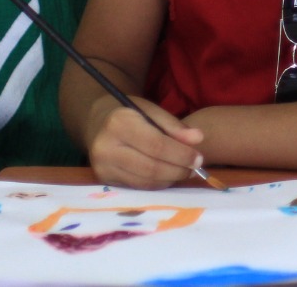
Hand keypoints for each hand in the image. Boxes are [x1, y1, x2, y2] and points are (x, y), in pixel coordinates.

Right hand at [85, 97, 204, 188]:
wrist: (97, 122)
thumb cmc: (130, 113)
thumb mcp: (152, 110)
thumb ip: (174, 125)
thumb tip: (198, 139)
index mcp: (119, 124)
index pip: (156, 145)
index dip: (181, 154)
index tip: (199, 158)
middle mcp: (106, 148)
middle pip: (150, 167)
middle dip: (178, 170)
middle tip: (196, 169)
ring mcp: (102, 166)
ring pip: (144, 181)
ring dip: (169, 179)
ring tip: (185, 172)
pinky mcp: (104, 179)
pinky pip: (136, 186)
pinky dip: (157, 184)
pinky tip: (168, 176)